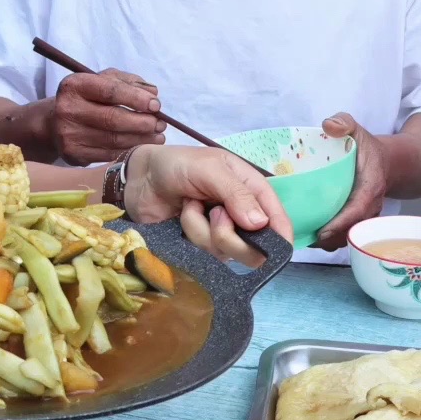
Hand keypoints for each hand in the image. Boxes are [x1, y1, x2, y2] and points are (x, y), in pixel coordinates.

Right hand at [49, 70, 165, 165]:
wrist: (53, 124)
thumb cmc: (86, 98)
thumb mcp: (102, 81)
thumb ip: (128, 82)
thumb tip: (153, 92)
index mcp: (75, 85)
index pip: (110, 91)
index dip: (136, 98)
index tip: (156, 105)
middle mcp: (68, 109)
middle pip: (113, 119)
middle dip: (142, 122)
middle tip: (161, 124)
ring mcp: (69, 135)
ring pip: (113, 140)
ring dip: (141, 139)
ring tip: (157, 136)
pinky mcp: (73, 155)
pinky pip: (108, 154)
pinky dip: (129, 151)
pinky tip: (142, 147)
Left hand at [124, 146, 293, 267]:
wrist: (140, 178)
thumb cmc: (178, 165)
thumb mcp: (209, 169)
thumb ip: (235, 194)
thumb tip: (261, 224)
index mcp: (251, 191)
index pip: (277, 219)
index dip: (280, 236)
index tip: (276, 249)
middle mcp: (240, 216)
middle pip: (255, 248)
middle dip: (230, 234)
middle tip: (213, 212)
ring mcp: (220, 234)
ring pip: (225, 253)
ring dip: (202, 228)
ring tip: (190, 205)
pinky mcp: (199, 247)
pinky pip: (203, 255)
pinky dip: (189, 234)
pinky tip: (181, 218)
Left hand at [313, 113, 387, 250]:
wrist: (386, 162)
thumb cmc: (368, 148)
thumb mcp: (358, 130)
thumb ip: (344, 123)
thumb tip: (329, 125)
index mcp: (371, 188)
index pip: (358, 211)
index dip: (340, 223)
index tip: (322, 231)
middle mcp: (370, 208)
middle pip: (351, 231)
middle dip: (329, 239)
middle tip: (304, 238)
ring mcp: (365, 218)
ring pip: (347, 238)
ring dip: (327, 242)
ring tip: (303, 238)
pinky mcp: (358, 222)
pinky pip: (345, 236)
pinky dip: (329, 240)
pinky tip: (309, 235)